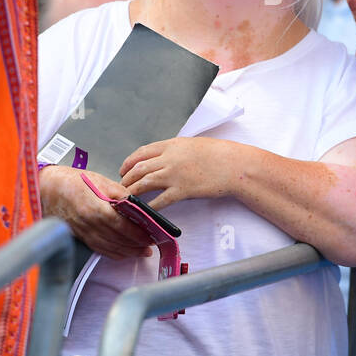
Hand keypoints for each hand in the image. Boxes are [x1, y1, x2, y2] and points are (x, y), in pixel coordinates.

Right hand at [39, 165, 153, 260]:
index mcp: (95, 208)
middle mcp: (89, 224)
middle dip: (137, 244)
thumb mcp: (99, 180)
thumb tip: (136, 204)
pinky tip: (124, 253)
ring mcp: (84, 233)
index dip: (138, 233)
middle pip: (118, 239)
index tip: (152, 235)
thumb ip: (119, 193)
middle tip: (152, 244)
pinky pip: (100, 249)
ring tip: (142, 251)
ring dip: (128, 252)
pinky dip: (114, 253)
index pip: (122, 226)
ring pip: (110, 248)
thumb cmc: (71, 181)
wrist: (46, 189)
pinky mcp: (80, 236)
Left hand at [119, 137, 240, 211]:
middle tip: (122, 187)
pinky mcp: (182, 191)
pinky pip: (159, 200)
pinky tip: (144, 211)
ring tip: (127, 199)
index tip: (123, 169)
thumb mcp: (193, 144)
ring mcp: (174, 175)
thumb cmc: (218, 154)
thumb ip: (176, 149)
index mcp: (171, 145)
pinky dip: (149, 206)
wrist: (233, 165)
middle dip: (126, 179)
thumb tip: (165, 155)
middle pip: (138, 168)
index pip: (141, 152)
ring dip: (132, 192)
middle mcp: (169, 158)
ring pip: (144, 183)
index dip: (128, 162)